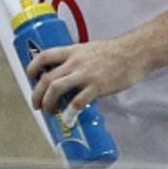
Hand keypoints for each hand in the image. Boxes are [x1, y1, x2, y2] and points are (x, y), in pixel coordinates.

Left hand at [26, 38, 151, 114]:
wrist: (137, 51)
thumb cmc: (115, 52)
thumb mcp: (89, 49)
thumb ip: (75, 60)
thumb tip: (65, 75)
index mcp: (72, 51)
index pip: (44, 56)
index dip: (32, 67)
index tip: (31, 78)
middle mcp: (75, 62)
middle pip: (46, 78)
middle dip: (36, 94)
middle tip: (36, 104)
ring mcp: (86, 74)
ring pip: (56, 89)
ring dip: (47, 103)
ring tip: (48, 111)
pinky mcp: (97, 86)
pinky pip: (78, 102)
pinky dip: (69, 112)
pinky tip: (68, 119)